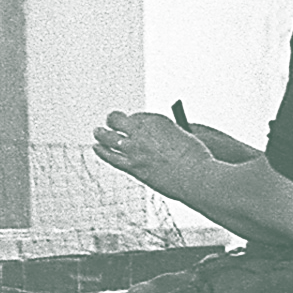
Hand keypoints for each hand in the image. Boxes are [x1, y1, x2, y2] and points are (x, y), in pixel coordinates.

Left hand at [93, 109, 212, 195]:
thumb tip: (154, 142)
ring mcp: (135, 148)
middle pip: (118, 120)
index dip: (133, 121)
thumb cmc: (195, 158)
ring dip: (101, 133)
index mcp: (156, 120)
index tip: (132, 124)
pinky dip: (101, 151)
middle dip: (114, 120)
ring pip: (109, 137)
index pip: (137, 116)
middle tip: (111, 121)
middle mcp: (142, 131)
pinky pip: (111, 156)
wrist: (196, 176)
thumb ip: (164, 136)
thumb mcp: (182, 137)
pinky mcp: (132, 166)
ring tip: (97, 131)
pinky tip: (96, 147)